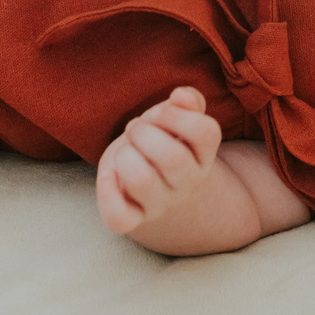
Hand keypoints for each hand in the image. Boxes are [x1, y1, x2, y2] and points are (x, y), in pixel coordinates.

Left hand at [96, 86, 221, 234]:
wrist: (156, 185)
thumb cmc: (166, 141)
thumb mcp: (179, 119)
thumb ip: (188, 102)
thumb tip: (180, 96)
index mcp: (203, 155)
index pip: (206, 133)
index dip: (179, 116)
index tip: (159, 112)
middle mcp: (186, 182)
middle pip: (173, 158)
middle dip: (145, 133)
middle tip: (136, 130)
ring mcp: (160, 203)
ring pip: (143, 182)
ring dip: (126, 156)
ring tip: (125, 150)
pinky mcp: (132, 218)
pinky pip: (119, 216)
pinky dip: (107, 192)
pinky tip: (108, 174)